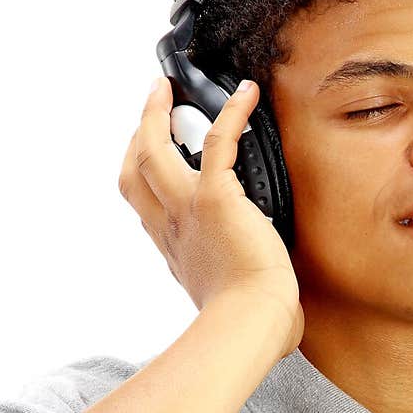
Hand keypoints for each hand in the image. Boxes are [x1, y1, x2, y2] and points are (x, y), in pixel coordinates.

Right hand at [118, 77, 303, 357]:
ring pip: (152, 150)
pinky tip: (245, 94)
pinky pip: (217, 141)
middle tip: (151, 109)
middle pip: (134, 172)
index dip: (144, 181)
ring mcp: (188, 210)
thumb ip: (247, 301)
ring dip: (155, 113)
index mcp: (177, 252)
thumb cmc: (251, 325)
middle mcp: (172, 227)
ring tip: (166, 88)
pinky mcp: (216, 198)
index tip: (153, 163)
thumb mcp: (235, 307)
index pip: (147, 208)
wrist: (251, 322)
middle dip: (137, 136)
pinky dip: (231, 113)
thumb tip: (279, 320)